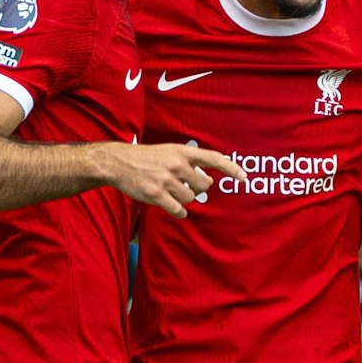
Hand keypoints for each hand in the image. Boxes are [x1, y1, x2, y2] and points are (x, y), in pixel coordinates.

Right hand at [96, 143, 245, 217]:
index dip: (231, 168)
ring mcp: (166, 180)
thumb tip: (206, 180)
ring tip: (170, 192)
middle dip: (197, 189)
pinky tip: (171, 206)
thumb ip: (187, 162)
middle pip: (204, 186)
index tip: (244, 176)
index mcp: (181, 152)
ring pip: (190, 199)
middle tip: (183, 186)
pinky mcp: (156, 194)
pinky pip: (178, 209)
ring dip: (184, 199)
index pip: (213, 158)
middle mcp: (177, 165)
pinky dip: (178, 211)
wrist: (117, 162)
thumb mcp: (168, 151)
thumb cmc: (145, 158)